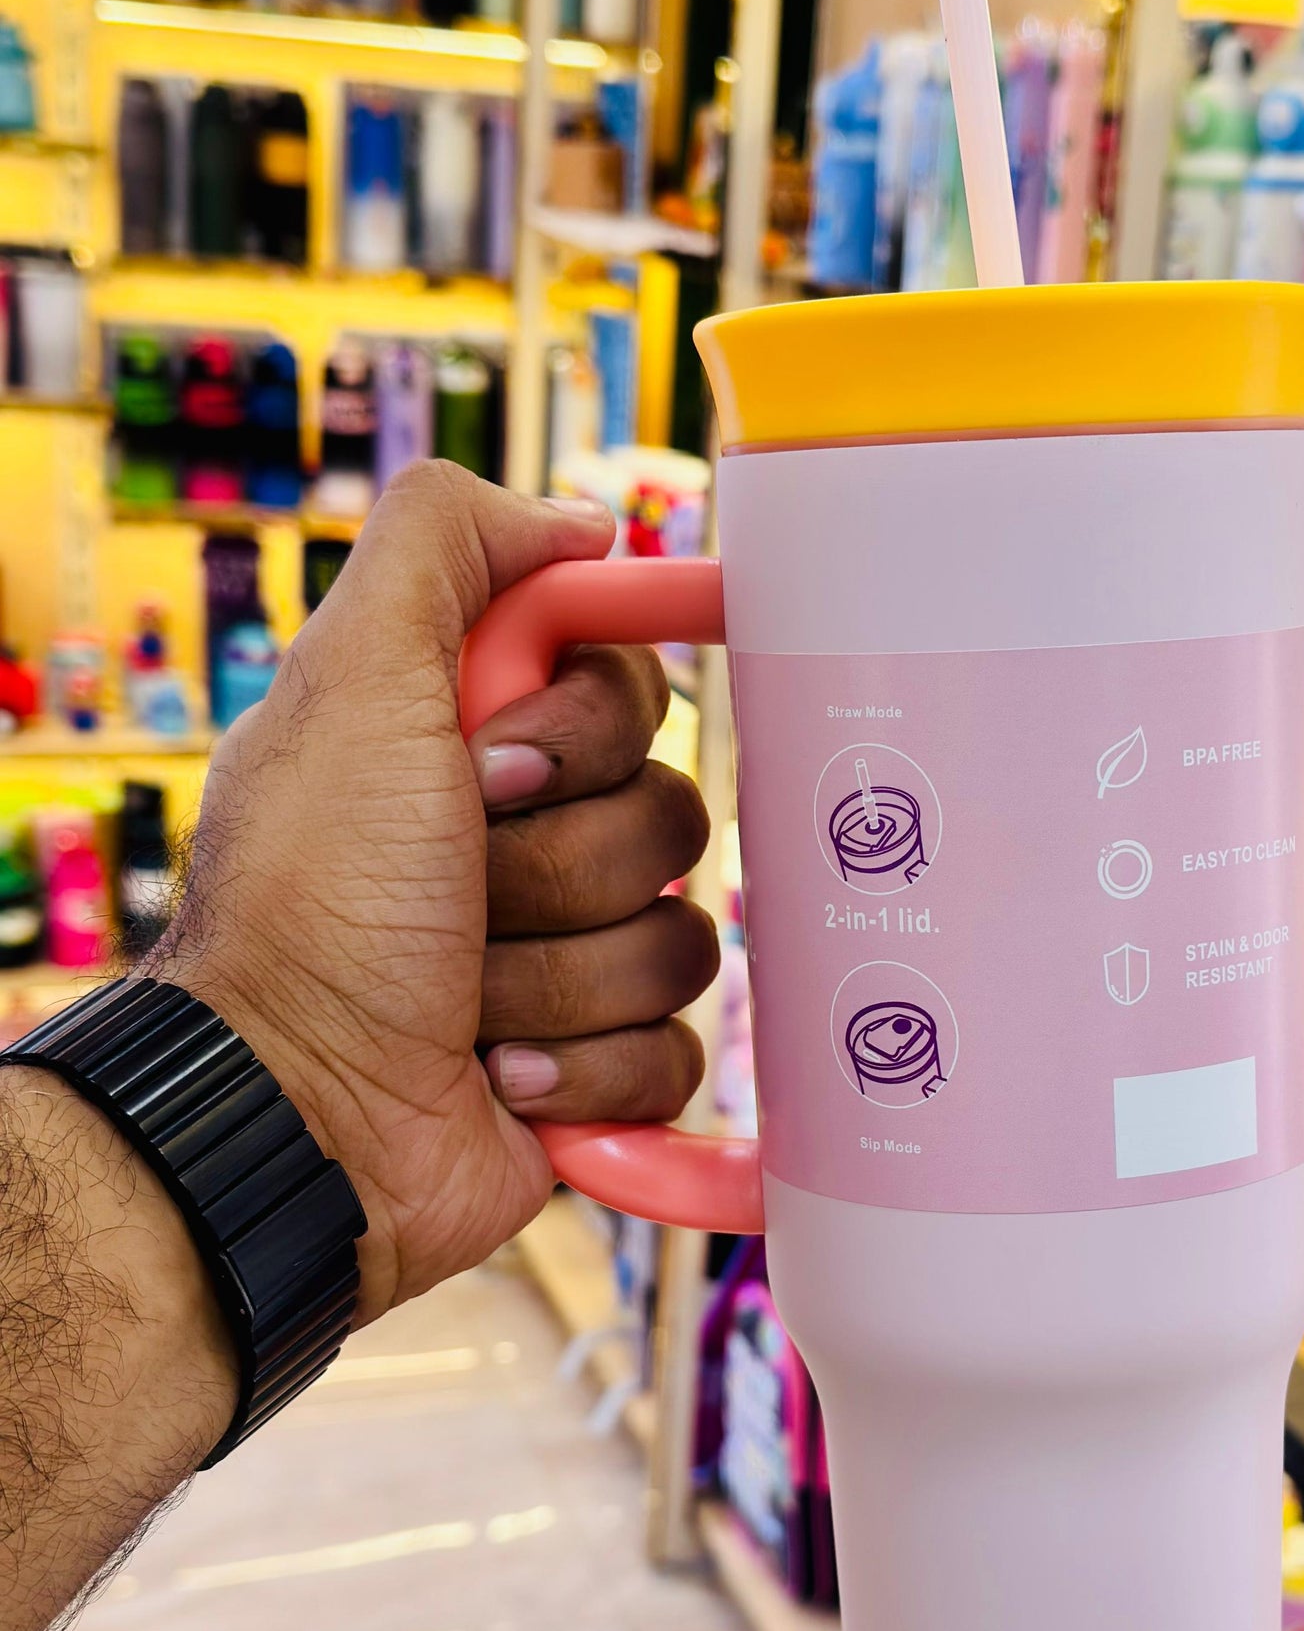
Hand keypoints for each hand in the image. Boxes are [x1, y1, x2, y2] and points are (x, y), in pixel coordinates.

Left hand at [146, 461, 716, 1320]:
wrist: (294, 1112)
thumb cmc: (311, 905)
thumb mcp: (351, 680)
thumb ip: (446, 543)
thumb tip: (583, 518)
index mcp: (479, 745)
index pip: (633, 690)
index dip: (586, 730)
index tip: (490, 766)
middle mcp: (530, 843)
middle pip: (673, 815)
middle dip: (562, 867)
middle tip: (461, 894)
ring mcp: (571, 959)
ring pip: (682, 940)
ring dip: (560, 976)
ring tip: (461, 1001)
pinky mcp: (602, 1069)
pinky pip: (678, 1051)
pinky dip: (586, 1067)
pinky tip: (500, 1075)